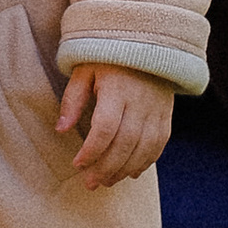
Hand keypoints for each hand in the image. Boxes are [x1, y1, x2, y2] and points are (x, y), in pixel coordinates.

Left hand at [55, 64, 176, 187]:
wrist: (147, 43)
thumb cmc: (107, 58)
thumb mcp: (84, 70)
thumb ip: (73, 100)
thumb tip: (61, 130)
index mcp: (117, 87)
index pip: (105, 127)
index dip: (91, 150)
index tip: (77, 164)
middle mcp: (140, 101)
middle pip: (125, 143)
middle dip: (106, 168)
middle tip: (90, 183)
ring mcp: (156, 109)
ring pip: (143, 149)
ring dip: (124, 170)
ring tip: (106, 181)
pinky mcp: (166, 115)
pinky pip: (159, 145)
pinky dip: (145, 163)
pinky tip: (129, 173)